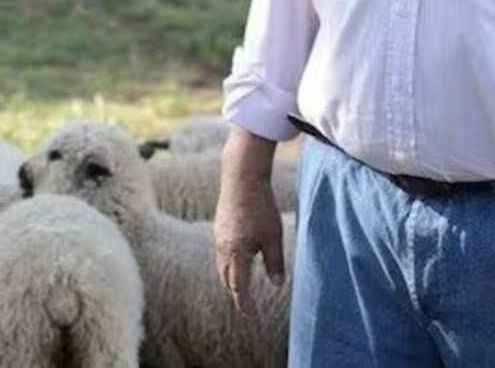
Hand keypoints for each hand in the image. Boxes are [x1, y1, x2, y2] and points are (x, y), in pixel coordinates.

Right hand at [213, 128, 285, 319]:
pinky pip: (221, 254)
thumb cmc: (261, 207)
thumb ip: (274, 263)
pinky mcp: (218, 228)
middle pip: (227, 281)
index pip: (239, 289)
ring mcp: (218, 238)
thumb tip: (277, 284)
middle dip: (237, 294)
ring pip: (222, 267)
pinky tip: (239, 260)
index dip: (245, 306)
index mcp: (236, 254)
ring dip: (232, 279)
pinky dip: (229, 264)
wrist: (241, 177)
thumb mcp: (274, 237)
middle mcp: (223, 249)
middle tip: (249, 305)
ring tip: (243, 286)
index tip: (252, 318)